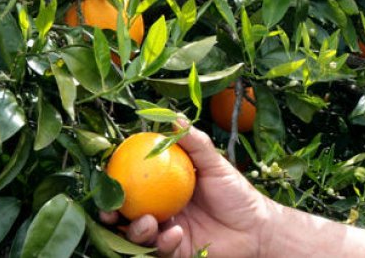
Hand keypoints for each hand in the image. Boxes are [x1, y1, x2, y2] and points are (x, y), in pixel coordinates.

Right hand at [100, 126, 273, 257]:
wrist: (257, 227)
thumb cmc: (237, 192)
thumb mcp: (216, 165)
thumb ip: (196, 144)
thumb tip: (176, 119)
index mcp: (165, 188)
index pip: (134, 185)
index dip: (116, 184)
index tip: (107, 178)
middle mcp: (162, 210)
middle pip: (127, 214)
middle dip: (112, 215)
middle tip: (111, 212)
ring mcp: (167, 232)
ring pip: (138, 235)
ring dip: (136, 230)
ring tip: (149, 221)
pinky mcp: (177, 252)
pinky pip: (161, 250)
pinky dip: (164, 242)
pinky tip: (176, 233)